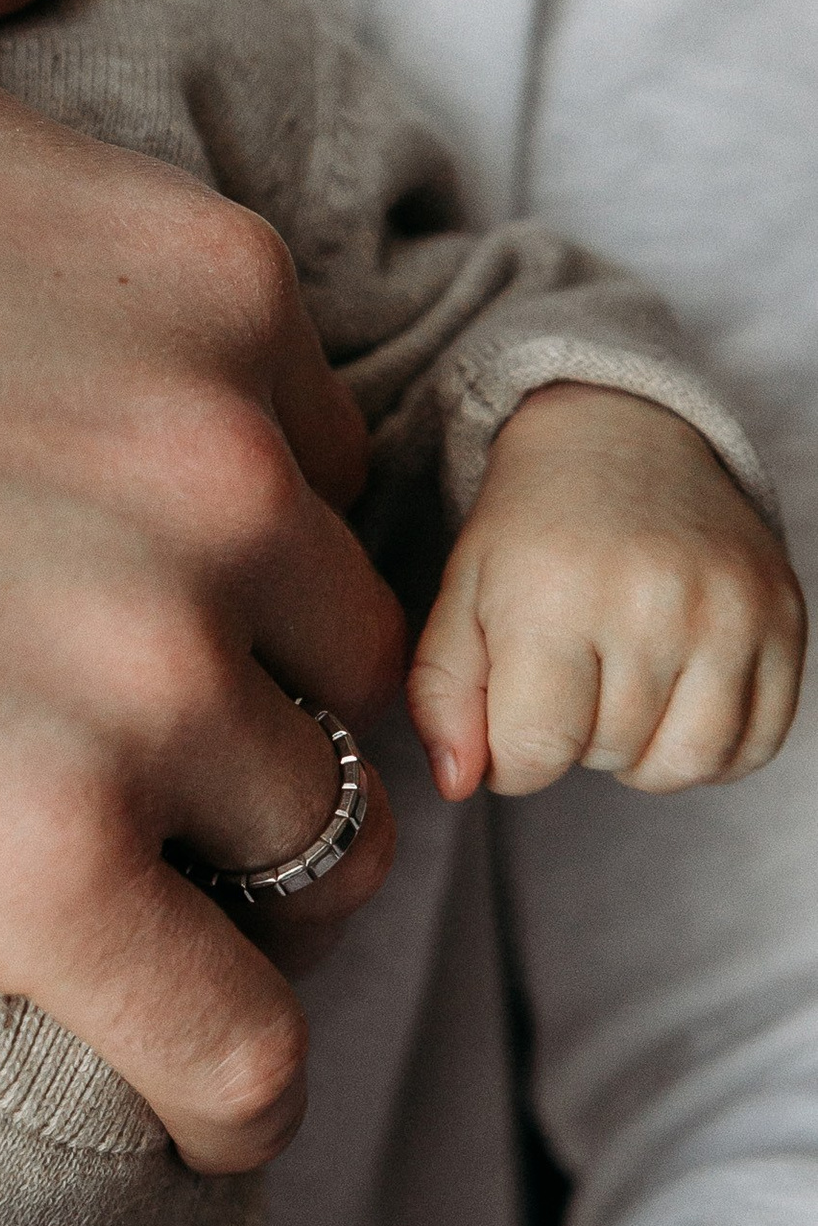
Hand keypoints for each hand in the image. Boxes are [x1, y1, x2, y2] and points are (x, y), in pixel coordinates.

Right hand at [0, 0, 402, 1171]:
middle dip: (251, 698)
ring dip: (232, 877)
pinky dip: (228, 1078)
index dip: (231, 528)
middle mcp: (217, 465)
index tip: (120, 577)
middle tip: (101, 742)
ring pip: (308, 842)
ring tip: (117, 897)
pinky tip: (179, 1083)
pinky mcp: (31, 864)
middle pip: (338, 652)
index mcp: (186, 277)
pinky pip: (236, 1042)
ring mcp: (137, 671)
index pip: (325, 455)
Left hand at [410, 383, 804, 798]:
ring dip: (642, 755)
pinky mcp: (783, 620)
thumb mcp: (461, 598)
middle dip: (574, 740)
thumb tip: (461, 785)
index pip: (535, 748)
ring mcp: (729, 613)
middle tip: (567, 678)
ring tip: (618, 696)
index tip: (509, 721)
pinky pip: (757, 744)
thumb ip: (442, 697)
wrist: (622, 441)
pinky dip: (712, 750)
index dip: (512, 759)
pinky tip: (675, 702)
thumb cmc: (530, 532)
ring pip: (687, 764)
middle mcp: (651, 603)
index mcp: (554, 596)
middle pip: (608, 754)